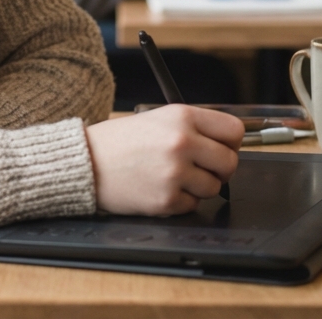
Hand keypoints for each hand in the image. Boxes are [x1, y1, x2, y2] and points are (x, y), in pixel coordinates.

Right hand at [84, 104, 244, 214]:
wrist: (87, 162)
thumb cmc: (121, 141)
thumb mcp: (159, 118)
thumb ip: (194, 127)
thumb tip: (228, 144)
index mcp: (182, 116)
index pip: (234, 131)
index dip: (231, 143)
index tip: (222, 149)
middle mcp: (182, 142)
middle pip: (230, 162)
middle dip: (219, 170)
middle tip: (201, 169)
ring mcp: (175, 172)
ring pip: (214, 187)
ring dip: (198, 186)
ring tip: (172, 176)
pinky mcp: (166, 198)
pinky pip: (192, 205)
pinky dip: (180, 201)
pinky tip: (159, 188)